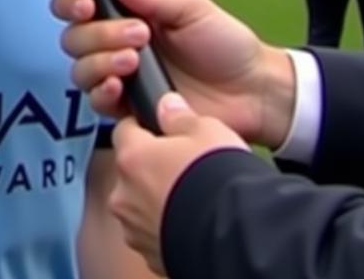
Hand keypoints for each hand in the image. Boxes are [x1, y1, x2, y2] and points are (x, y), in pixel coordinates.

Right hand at [51, 0, 294, 147]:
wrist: (254, 92)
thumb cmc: (226, 46)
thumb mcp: (193, 9)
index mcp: (127, 14)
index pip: (79, 5)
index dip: (71, 2)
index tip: (87, 4)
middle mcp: (115, 45)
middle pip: (74, 38)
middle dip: (98, 33)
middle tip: (138, 34)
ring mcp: (120, 78)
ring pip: (80, 69)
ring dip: (99, 61)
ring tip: (132, 60)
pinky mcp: (127, 109)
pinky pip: (96, 102)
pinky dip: (102, 91)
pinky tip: (120, 86)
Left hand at [110, 93, 248, 274]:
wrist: (239, 240)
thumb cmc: (219, 180)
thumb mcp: (207, 131)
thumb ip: (180, 116)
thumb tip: (167, 105)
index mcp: (131, 158)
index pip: (124, 130)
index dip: (144, 128)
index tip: (163, 132)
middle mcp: (124, 195)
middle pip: (131, 171)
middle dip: (151, 169)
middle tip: (184, 169)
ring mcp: (136, 231)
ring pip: (140, 206)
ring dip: (158, 202)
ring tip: (193, 200)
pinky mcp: (152, 258)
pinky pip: (155, 235)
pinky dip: (169, 228)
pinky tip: (195, 224)